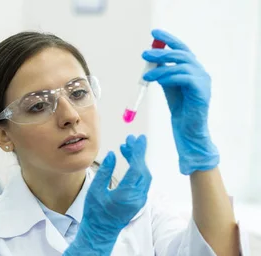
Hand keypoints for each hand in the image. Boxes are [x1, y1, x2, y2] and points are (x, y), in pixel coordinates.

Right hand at [62, 135, 151, 255]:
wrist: (100, 233)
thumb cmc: (94, 213)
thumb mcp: (95, 190)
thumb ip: (105, 171)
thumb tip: (113, 155)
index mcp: (126, 194)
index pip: (137, 168)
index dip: (137, 152)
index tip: (137, 139)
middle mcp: (137, 197)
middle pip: (143, 170)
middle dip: (137, 153)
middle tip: (130, 140)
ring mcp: (140, 200)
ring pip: (144, 176)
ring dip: (138, 161)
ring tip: (127, 149)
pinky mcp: (138, 202)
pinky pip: (142, 182)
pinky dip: (137, 170)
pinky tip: (129, 163)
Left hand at [142, 29, 218, 174]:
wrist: (188, 131)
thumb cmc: (180, 109)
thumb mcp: (169, 86)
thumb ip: (163, 72)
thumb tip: (151, 59)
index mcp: (193, 69)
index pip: (182, 49)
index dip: (169, 40)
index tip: (154, 33)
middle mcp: (200, 72)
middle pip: (182, 54)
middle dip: (162, 51)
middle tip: (144, 54)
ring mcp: (203, 81)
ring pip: (182, 66)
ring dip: (161, 67)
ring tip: (146, 75)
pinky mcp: (201, 91)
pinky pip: (184, 78)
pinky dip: (169, 77)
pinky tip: (157, 81)